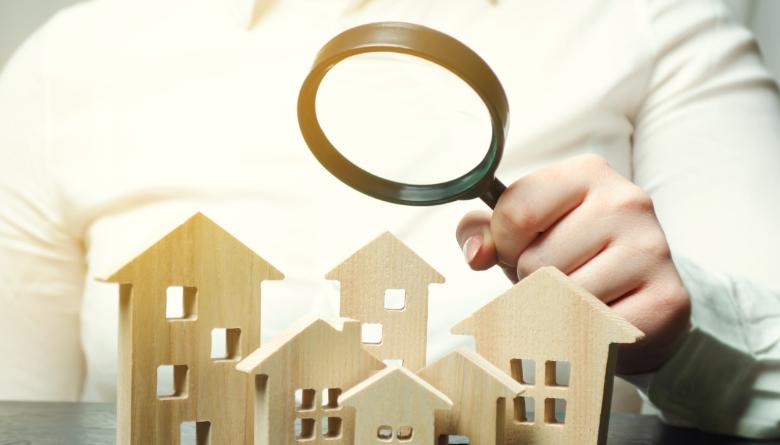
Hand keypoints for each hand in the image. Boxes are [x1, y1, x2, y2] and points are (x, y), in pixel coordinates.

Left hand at [456, 154, 690, 373]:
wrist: (639, 302)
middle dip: (531, 281)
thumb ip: (484, 232)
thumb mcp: (523, 235)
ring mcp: (651, 247)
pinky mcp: (666, 296)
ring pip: (563, 296)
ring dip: (556, 308)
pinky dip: (586, 332)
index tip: (518, 250)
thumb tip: (477, 254)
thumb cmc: (571, 260)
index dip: (503, 244)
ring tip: (577, 298)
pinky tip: (603, 318)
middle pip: (536, 260)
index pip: (516, 211)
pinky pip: (595, 325)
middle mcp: (626, 201)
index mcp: (586, 173)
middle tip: (556, 279)